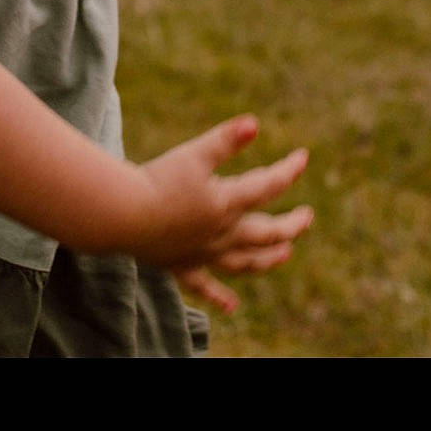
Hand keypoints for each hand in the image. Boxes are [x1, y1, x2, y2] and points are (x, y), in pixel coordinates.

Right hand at [135, 115, 312, 299]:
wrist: (123, 216)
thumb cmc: (156, 181)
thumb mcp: (193, 154)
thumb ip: (225, 140)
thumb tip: (255, 124)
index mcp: (228, 203)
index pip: (269, 186)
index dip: (289, 171)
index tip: (303, 158)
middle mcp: (222, 233)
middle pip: (267, 233)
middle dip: (291, 225)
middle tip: (307, 217)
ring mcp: (203, 254)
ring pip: (245, 262)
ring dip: (267, 259)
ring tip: (285, 254)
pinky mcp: (181, 266)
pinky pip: (204, 286)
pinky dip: (219, 297)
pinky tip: (232, 307)